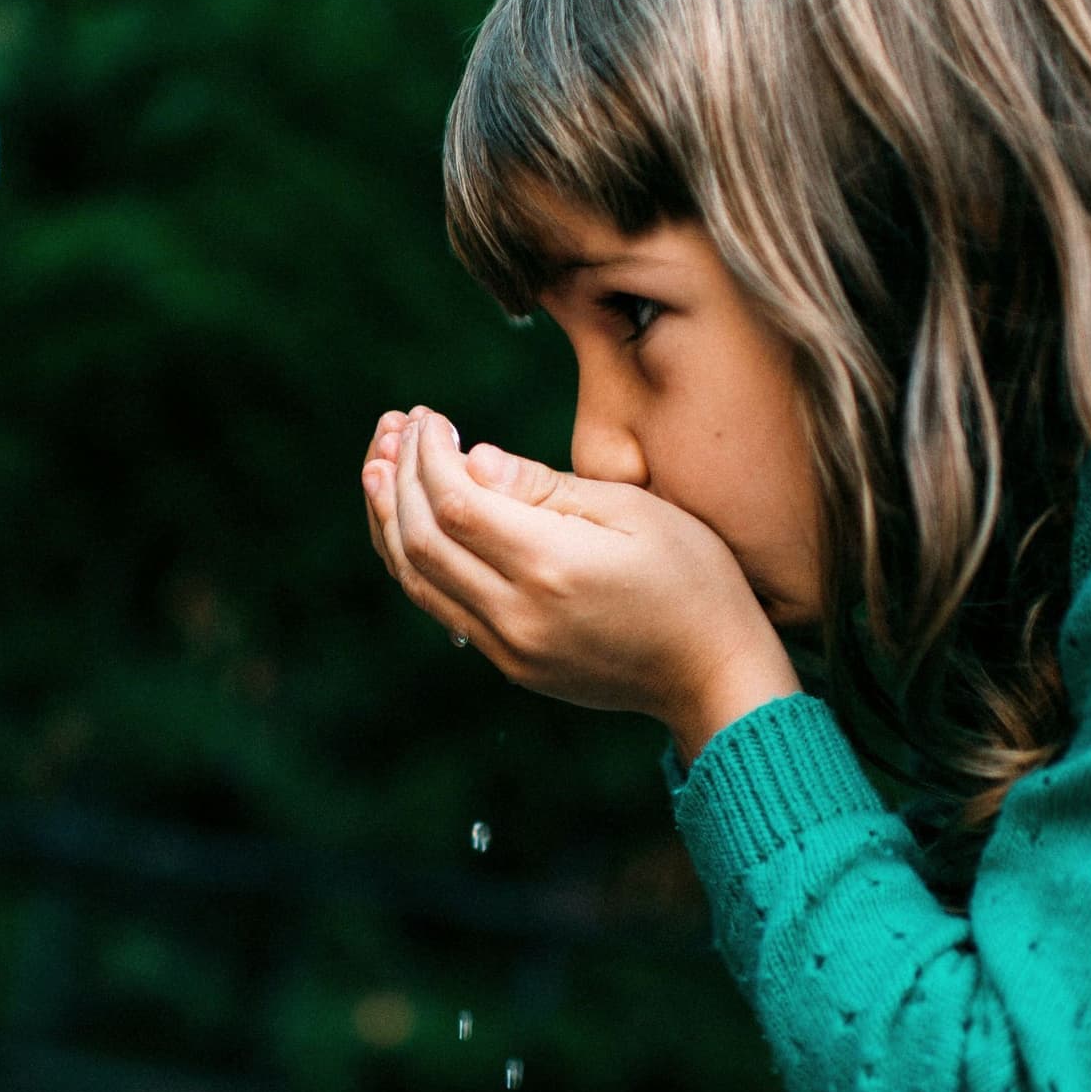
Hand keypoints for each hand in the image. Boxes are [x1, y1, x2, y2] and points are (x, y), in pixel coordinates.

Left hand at [360, 404, 801, 762]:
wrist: (714, 674)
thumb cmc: (691, 577)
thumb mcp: (633, 510)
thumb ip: (545, 487)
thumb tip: (474, 459)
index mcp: (552, 566)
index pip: (455, 500)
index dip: (429, 453)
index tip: (429, 416)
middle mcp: (519, 614)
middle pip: (422, 539)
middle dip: (398, 477)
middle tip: (393, 428)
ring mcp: (509, 648)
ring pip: (418, 579)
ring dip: (390, 520)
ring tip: (376, 468)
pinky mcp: (510, 665)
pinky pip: (440, 607)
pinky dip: (413, 560)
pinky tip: (406, 523)